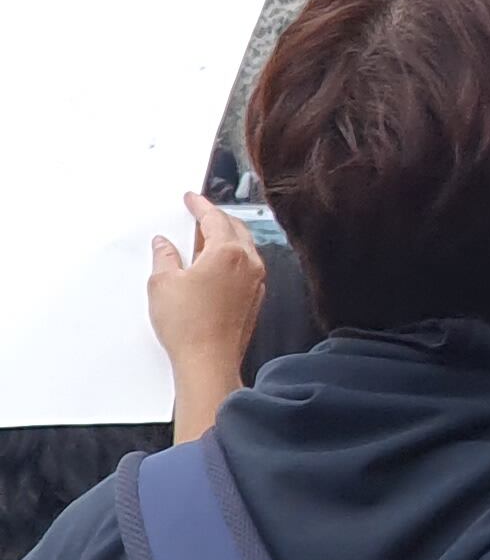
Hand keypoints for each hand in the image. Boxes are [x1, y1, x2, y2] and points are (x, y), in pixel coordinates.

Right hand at [150, 194, 263, 437]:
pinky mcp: (255, 298)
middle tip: (196, 216)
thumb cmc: (188, 325)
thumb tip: (164, 244)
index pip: (214, 219)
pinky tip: (212, 268)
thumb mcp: (163, 284)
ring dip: (224, 240)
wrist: (208, 361)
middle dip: (215, 219)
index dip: (200, 206)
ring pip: (243, 248)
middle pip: (234, 229)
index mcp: (229, 252)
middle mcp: (249, 263)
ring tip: (200, 242)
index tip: (191, 198)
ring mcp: (256, 281)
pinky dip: (230, 260)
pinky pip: (244, 268)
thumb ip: (165, 256)